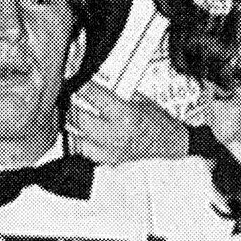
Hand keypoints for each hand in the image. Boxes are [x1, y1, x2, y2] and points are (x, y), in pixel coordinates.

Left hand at [67, 86, 189, 163]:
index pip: (92, 96)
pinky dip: (79, 141)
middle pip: (78, 119)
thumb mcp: (139, 98)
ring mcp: (110, 151)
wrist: (170, 141)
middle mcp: (115, 135)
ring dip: (73, 125)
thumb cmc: (158, 121)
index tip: (76, 80)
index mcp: (124, 115)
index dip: (81, 85)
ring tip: (74, 115)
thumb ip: (115, 91)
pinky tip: (82, 132)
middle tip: (71, 98)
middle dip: (72, 106)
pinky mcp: (109, 160)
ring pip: (76, 139)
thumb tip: (95, 81)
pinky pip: (84, 152)